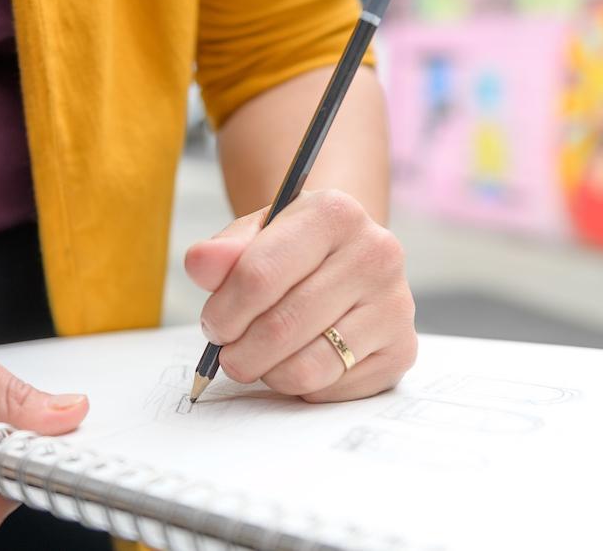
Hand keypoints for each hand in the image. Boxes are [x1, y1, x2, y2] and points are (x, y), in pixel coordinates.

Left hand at [184, 189, 416, 401]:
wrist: (347, 260)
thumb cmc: (293, 250)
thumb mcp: (255, 236)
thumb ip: (222, 252)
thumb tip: (200, 264)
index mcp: (336, 213)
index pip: (260, 276)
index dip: (224, 312)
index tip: (213, 326)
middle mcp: (377, 254)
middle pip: (281, 327)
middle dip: (239, 352)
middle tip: (228, 355)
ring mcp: (396, 304)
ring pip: (307, 368)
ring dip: (268, 373)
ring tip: (263, 358)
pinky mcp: (402, 350)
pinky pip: (331, 391)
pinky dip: (303, 387)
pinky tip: (302, 360)